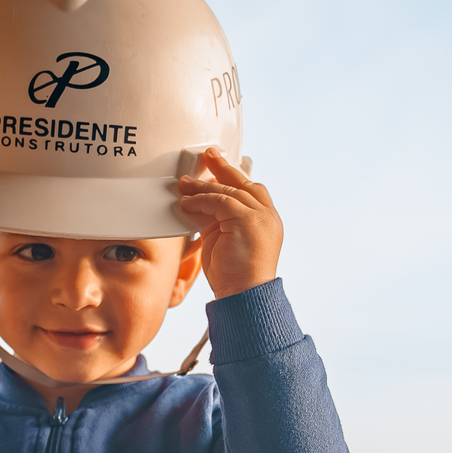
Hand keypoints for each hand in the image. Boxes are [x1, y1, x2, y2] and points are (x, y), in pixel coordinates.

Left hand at [177, 148, 282, 299]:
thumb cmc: (234, 278)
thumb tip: (201, 206)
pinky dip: (201, 201)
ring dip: (203, 187)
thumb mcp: (225, 242)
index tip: (218, 167)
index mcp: (266, 221)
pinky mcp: (248, 220)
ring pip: (229, 191)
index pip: (252, 190)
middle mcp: (267, 216)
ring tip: (184, 184)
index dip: (234, 176)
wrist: (244, 298)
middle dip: (223, 168)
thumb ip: (219, 221)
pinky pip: (220, 202)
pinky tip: (186, 204)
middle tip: (207, 155)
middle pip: (244, 183)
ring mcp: (261, 217)